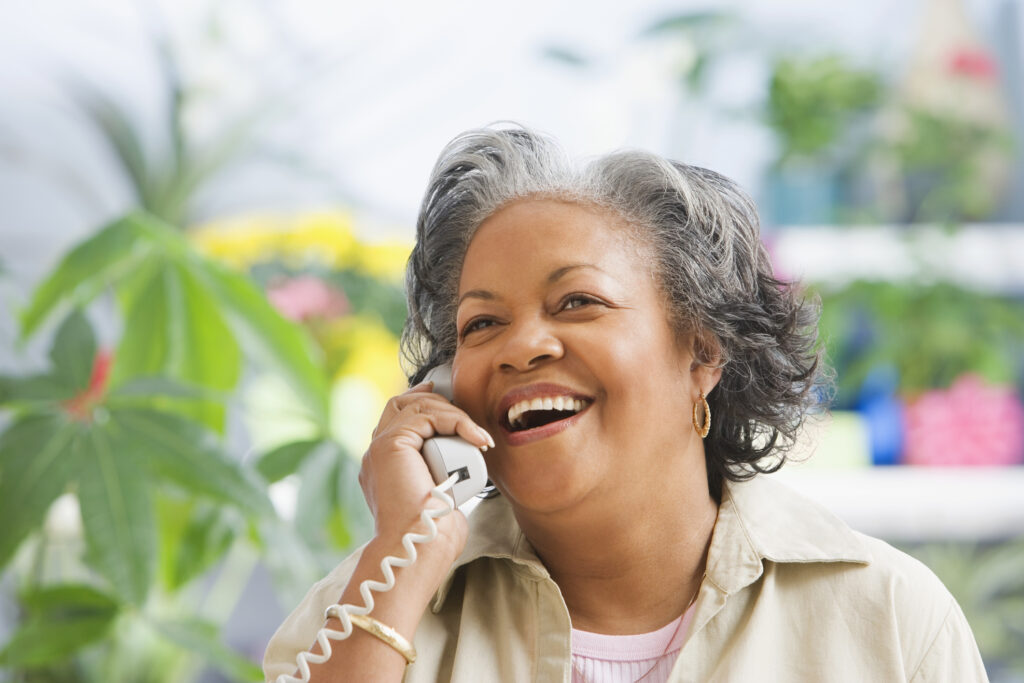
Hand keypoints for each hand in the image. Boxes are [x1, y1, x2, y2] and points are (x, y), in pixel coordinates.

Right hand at [359, 382, 492, 557]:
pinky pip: (426, 416)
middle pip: (401, 405)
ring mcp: (379, 448)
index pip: (395, 419)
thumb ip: (441, 484)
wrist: (420, 545)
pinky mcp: (390, 445)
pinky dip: (456, 420)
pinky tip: (476, 436)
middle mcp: (375, 454)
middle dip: (435, 400)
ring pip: (415, 407)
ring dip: (452, 414)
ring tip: (477, 435)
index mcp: (381, 466)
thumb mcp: (438, 500)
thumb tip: (461, 477)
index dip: (418, 401)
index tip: (443, 397)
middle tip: (465, 416)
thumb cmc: (433, 534)